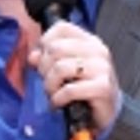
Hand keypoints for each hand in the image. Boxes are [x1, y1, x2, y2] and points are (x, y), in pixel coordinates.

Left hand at [28, 20, 120, 135]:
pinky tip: (58, 103)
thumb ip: (48, 59)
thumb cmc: (85, 89)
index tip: (42, 60)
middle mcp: (97, 50)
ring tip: (53, 94)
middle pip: (56, 48)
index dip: (45, 42)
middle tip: (48, 82)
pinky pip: (69, 90)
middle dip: (44, 68)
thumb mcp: (66, 70)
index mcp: (89, 41)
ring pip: (60, 68)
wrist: (107, 112)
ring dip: (50, 85)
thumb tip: (33, 57)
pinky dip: (58, 99)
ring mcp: (101, 68)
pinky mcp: (102, 87)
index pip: (62, 28)